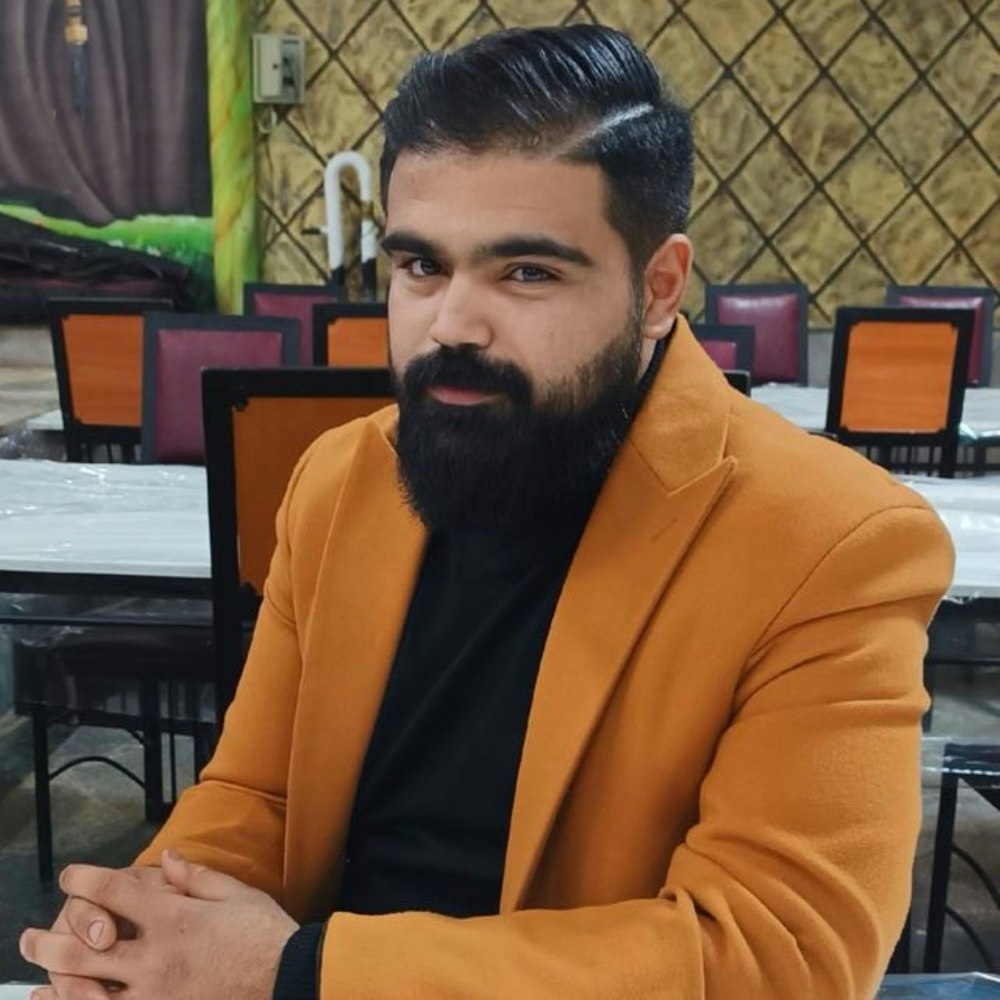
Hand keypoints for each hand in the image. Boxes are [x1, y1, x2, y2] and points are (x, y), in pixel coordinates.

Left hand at [20, 850, 298, 999]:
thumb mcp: (236, 893)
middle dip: (49, 939)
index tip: (71, 875)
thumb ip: (195, 876)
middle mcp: (155, 957)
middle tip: (29, 937)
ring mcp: (154, 996)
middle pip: (84, 947)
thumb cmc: (266, 935)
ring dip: (55, 983)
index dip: (85, 879)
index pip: (115, 890)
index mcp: (174, 917)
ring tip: (38, 979)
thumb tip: (166, 858)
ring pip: (86, 993)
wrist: (290, 980)